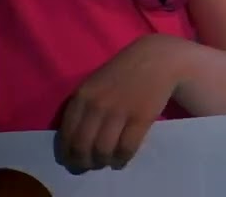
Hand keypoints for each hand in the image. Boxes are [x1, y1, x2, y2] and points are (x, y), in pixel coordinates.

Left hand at [57, 34, 186, 172]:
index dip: (68, 154)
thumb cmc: (124, 72)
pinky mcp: (141, 117)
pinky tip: (121, 160)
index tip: (73, 161)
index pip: (67, 135)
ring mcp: (119, 112)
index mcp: (82, 96)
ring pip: (103, 150)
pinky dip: (122, 159)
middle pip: (83, 146)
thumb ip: (83, 106)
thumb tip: (74, 139)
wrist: (159, 59)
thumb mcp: (95, 83)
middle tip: (89, 166)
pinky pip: (126, 147)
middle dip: (84, 162)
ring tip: (106, 162)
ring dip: (103, 162)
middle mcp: (97, 106)